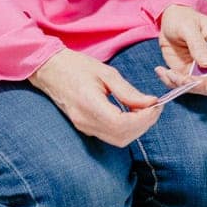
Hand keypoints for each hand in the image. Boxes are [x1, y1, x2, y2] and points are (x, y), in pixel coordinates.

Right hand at [28, 49, 159, 146]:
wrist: (50, 70)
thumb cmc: (77, 66)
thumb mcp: (106, 73)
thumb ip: (128, 91)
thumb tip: (151, 103)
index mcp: (89, 104)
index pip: (121, 124)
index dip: (143, 119)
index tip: (156, 105)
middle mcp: (85, 121)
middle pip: (122, 137)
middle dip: (144, 124)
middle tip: (155, 107)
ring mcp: (83, 127)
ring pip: (118, 140)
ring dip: (136, 128)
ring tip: (146, 110)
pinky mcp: (85, 127)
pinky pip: (110, 136)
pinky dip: (126, 128)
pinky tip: (132, 114)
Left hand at [153, 3, 206, 95]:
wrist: (170, 22)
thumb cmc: (184, 19)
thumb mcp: (188, 26)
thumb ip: (198, 44)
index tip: (198, 79)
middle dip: (196, 85)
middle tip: (176, 76)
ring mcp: (203, 71)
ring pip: (198, 88)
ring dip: (181, 84)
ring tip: (166, 72)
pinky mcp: (189, 75)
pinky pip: (183, 86)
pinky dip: (171, 83)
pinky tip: (161, 71)